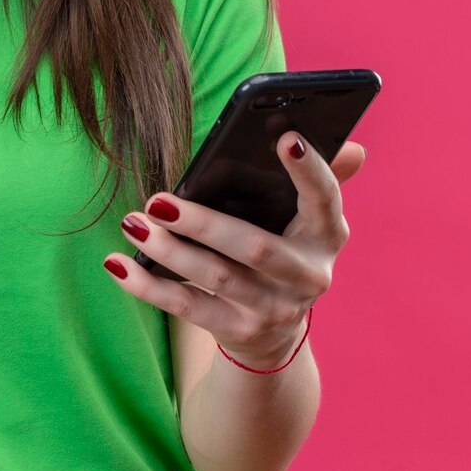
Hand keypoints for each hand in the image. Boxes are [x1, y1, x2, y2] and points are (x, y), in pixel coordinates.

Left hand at [105, 135, 365, 369]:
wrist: (272, 333)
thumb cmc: (280, 250)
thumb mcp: (303, 221)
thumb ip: (320, 180)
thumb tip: (353, 147)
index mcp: (327, 235)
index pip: (325, 199)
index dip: (310, 171)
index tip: (286, 137)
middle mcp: (308, 276)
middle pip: (256, 247)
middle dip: (204, 223)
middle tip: (157, 199)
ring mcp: (274, 309)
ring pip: (216, 278)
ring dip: (169, 251)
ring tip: (133, 223)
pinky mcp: (238, 332)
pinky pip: (187, 307)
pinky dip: (148, 286)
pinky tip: (117, 264)